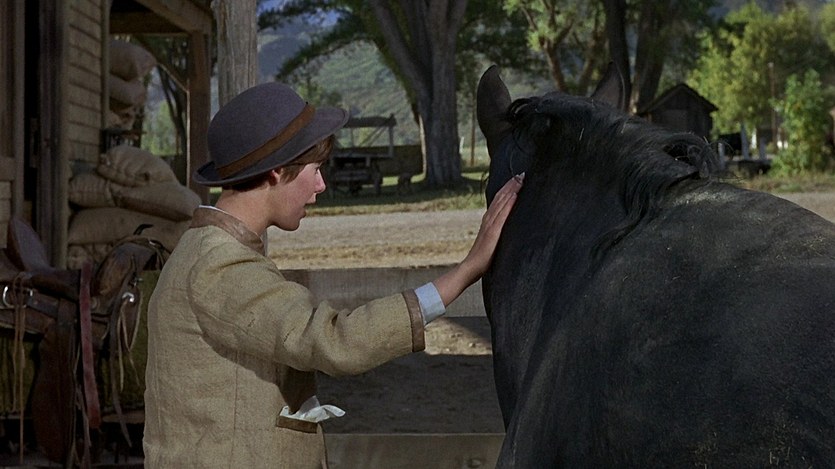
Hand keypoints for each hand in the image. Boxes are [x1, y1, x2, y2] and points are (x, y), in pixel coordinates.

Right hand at [431, 174, 523, 306]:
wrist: (470, 268)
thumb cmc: (482, 259)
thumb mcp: (491, 242)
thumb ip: (497, 234)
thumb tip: (505, 231)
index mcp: (488, 221)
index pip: (499, 201)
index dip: (507, 189)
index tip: (517, 179)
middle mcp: (488, 220)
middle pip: (500, 198)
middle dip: (511, 185)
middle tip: (521, 173)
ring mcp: (490, 225)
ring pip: (501, 202)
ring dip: (511, 190)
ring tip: (520, 179)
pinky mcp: (493, 233)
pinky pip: (502, 215)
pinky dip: (509, 204)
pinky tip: (515, 195)